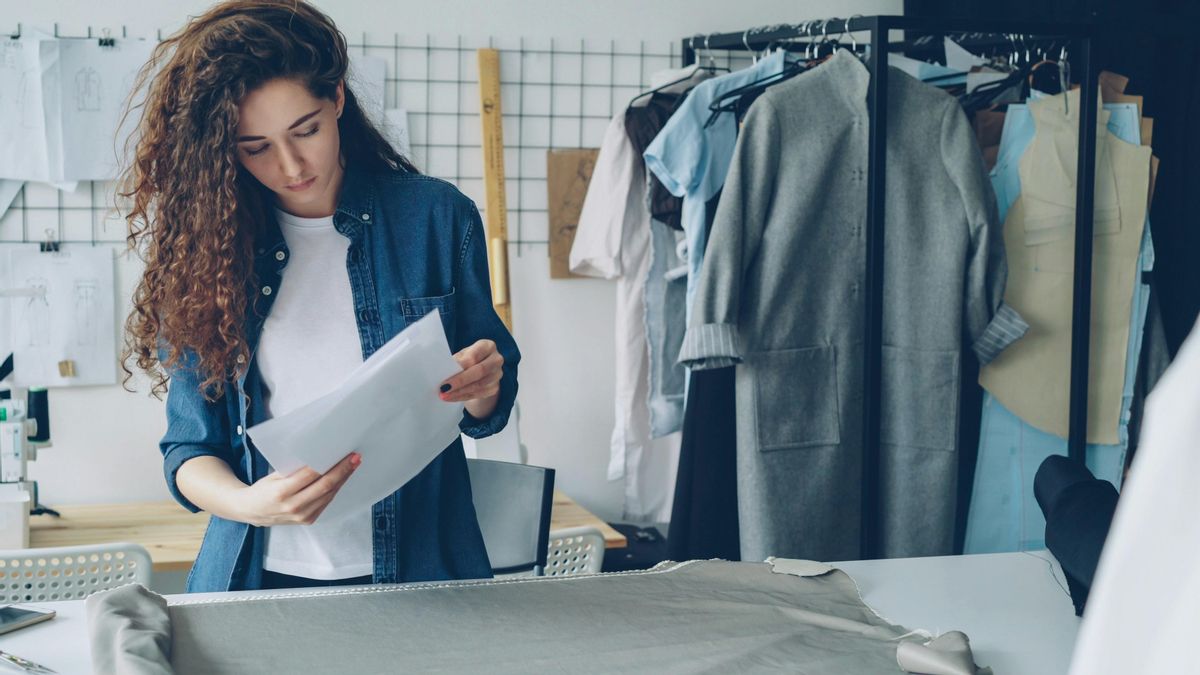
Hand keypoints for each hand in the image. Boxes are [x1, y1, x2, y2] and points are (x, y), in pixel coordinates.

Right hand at [231, 452, 360, 526]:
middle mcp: (293, 506)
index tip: (344, 453)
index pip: (312, 475)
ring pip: (329, 495)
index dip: (330, 463)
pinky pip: (326, 503)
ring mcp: (302, 516)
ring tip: (352, 465)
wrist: (252, 511)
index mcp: (282, 492)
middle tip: (355, 458)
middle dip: (343, 471)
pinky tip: (341, 479)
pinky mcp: (308, 521)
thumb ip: (294, 469)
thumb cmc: (263, 489)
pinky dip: (335, 489)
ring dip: (343, 480)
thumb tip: (320, 454)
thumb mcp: (273, 475)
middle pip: (325, 486)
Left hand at [441, 339, 503, 418]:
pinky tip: (452, 397)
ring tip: (445, 395)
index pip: (474, 356)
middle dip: (460, 380)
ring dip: (459, 392)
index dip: (461, 365)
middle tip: (444, 388)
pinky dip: (463, 397)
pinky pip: (478, 394)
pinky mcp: (494, 388)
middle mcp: (496, 359)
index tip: (445, 372)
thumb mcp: (462, 355)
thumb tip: (444, 371)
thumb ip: (456, 361)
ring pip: (479, 385)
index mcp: (488, 346)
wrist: (479, 370)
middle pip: (480, 371)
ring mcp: (497, 375)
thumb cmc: (468, 359)